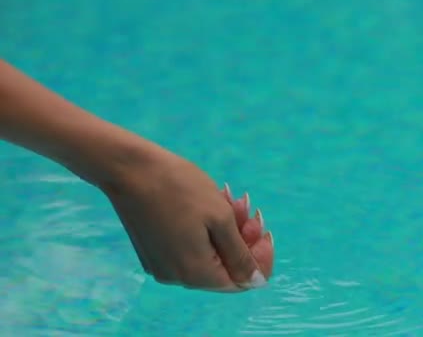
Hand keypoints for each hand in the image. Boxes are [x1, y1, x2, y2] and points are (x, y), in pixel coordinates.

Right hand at [103, 152, 273, 291]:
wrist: (130, 169)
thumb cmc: (180, 188)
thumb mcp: (221, 218)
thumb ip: (240, 255)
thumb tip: (255, 283)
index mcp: (196, 273)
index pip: (242, 281)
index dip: (259, 257)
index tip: (263, 229)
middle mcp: (177, 278)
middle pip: (225, 268)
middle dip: (242, 239)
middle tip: (246, 208)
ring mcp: (162, 266)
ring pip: (209, 256)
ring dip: (225, 231)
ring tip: (228, 200)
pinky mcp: (153, 252)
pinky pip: (190, 249)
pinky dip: (205, 230)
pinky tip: (206, 204)